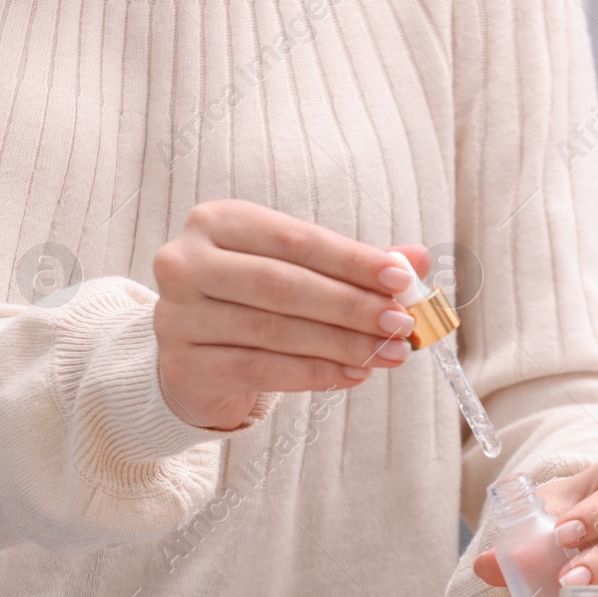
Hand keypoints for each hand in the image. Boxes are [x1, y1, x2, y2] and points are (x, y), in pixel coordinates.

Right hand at [152, 199, 430, 429]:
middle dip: (352, 306)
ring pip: (277, 331)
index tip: (402, 279)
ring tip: (391, 353)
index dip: (353, 260)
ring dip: (344, 344)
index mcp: (218, 222)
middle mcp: (186, 262)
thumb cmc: (254, 304)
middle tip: (403, 323)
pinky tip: (355, 374)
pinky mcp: (185, 365)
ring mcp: (178, 315)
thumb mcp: (302, 272)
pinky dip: (317, 374)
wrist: (195, 358)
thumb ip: (354, 264)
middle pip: (285, 285)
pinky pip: (263, 369)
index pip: (297, 240)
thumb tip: (419, 258)